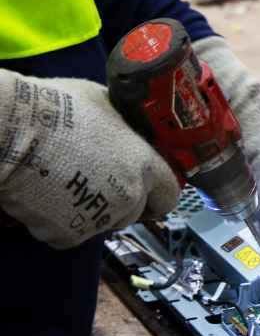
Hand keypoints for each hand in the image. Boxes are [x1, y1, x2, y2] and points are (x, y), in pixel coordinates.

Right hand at [0, 70, 179, 248]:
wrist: (12, 130)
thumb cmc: (52, 110)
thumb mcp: (102, 102)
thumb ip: (122, 124)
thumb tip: (123, 126)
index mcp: (141, 162)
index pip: (168, 193)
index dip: (158, 194)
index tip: (150, 194)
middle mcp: (127, 195)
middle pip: (135, 212)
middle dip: (120, 202)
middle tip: (94, 182)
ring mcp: (99, 218)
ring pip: (102, 223)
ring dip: (89, 210)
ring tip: (64, 181)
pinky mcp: (69, 234)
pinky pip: (70, 233)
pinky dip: (59, 221)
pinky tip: (46, 195)